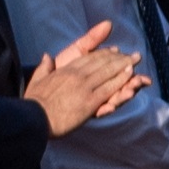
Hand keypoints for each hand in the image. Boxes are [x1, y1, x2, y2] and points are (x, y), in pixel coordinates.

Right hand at [24, 21, 142, 137]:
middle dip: (119, 58)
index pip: (88, 58)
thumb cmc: (33, 102)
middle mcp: (77, 76)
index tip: (114, 51)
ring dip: (124, 66)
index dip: (103, 54)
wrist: (34, 118)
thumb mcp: (37, 80)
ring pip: (108, 73)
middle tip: (133, 55)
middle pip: (102, 63)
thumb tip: (47, 56)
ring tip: (135, 61)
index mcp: (65, 70)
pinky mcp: (90, 101)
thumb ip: (44, 67)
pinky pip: (109, 89)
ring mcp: (85, 88)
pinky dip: (120, 81)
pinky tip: (130, 76)